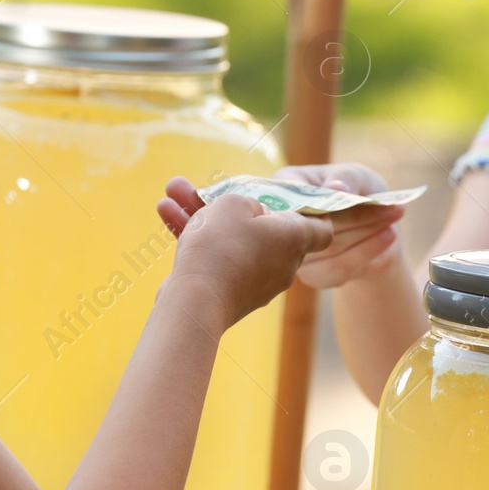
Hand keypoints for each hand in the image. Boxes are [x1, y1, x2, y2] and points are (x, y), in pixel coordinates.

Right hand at [157, 178, 331, 329]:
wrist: (196, 301)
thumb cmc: (222, 245)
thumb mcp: (234, 202)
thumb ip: (248, 200)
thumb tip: (252, 213)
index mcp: (295, 238)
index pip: (322, 228)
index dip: (312, 211)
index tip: (292, 199)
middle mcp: (283, 263)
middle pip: (267, 229)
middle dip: (236, 205)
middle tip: (209, 188)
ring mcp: (259, 281)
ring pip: (234, 239)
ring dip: (203, 215)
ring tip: (173, 192)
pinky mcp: (233, 293)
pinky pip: (218, 257)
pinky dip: (196, 237)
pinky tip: (166, 211)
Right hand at [273, 163, 405, 288]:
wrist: (372, 227)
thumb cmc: (357, 191)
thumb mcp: (355, 175)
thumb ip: (345, 177)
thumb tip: (335, 188)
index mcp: (281, 189)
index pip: (286, 195)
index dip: (316, 199)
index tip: (351, 196)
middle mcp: (281, 224)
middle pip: (313, 223)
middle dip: (356, 216)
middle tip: (392, 208)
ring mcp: (292, 253)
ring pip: (328, 248)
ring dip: (366, 235)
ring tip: (393, 222)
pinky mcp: (312, 276)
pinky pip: (337, 270)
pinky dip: (366, 253)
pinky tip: (387, 238)